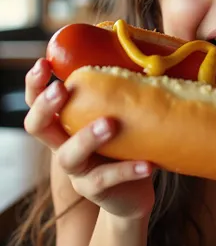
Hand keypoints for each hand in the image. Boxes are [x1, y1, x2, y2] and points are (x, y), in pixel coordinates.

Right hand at [24, 58, 155, 219]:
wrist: (133, 192)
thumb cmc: (127, 144)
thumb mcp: (122, 116)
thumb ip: (125, 93)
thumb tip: (150, 53)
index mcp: (68, 123)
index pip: (38, 102)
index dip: (35, 84)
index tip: (44, 63)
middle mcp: (64, 146)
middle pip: (38, 128)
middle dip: (46, 107)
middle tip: (62, 89)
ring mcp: (77, 171)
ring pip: (68, 156)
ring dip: (87, 137)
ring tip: (110, 124)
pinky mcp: (95, 191)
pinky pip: (106, 180)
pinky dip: (127, 170)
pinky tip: (148, 164)